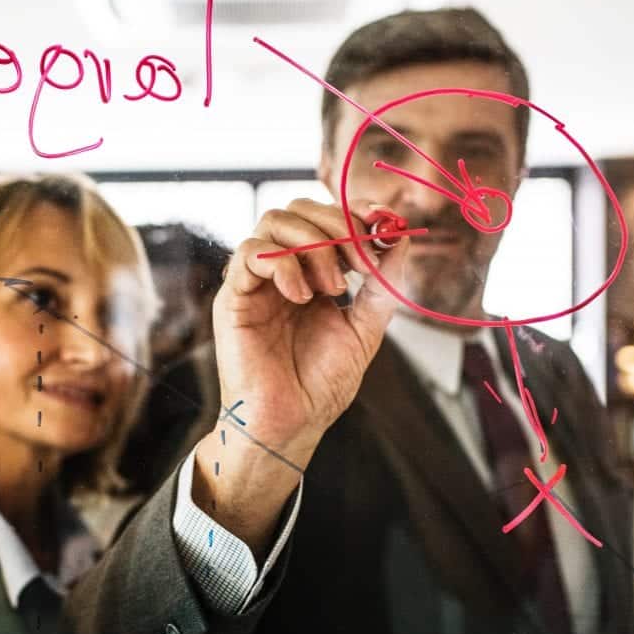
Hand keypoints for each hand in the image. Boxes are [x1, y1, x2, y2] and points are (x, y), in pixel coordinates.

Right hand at [192, 198, 406, 550]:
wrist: (292, 423)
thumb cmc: (321, 384)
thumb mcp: (365, 328)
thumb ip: (381, 285)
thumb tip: (400, 238)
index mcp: (311, 274)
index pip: (324, 219)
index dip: (352, 212)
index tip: (380, 223)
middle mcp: (282, 271)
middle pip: (298, 209)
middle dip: (336, 226)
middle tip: (361, 264)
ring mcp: (257, 282)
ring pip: (273, 221)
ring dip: (313, 245)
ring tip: (333, 288)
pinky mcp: (234, 297)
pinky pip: (250, 254)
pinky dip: (283, 265)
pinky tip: (303, 297)